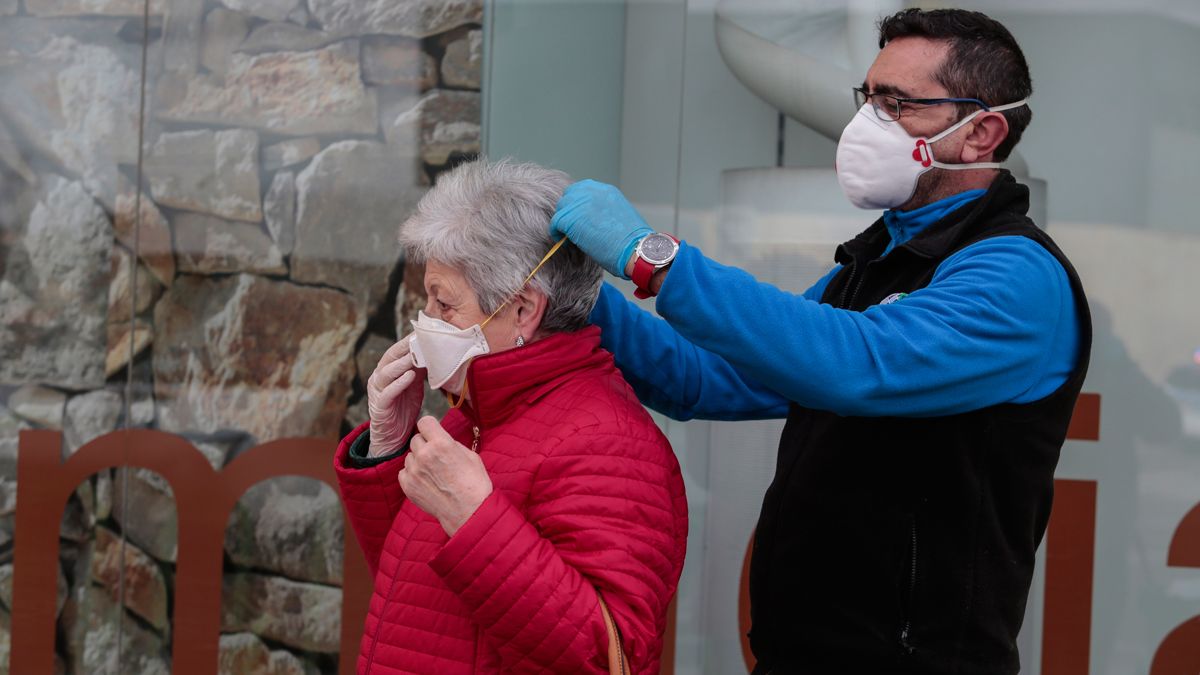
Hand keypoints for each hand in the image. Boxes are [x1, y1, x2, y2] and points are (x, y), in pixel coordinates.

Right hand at [367, 336, 424, 456]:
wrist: (393, 436)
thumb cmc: (403, 408)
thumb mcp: (413, 386)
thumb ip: (418, 370)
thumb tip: (431, 353)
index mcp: (386, 371)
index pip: (396, 351)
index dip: (407, 341)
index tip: (421, 331)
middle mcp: (379, 378)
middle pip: (390, 358)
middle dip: (404, 347)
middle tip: (418, 337)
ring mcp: (377, 391)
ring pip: (387, 372)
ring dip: (401, 363)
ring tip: (414, 355)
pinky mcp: (380, 406)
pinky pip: (388, 392)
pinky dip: (399, 383)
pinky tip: (410, 376)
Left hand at [399, 416, 493, 535]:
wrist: (469, 512)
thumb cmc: (474, 484)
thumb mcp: (470, 455)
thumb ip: (451, 443)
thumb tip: (440, 440)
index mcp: (441, 443)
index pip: (425, 422)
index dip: (430, 427)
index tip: (433, 432)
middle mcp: (424, 454)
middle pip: (416, 439)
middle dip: (425, 444)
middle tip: (436, 456)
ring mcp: (414, 471)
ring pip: (410, 456)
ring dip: (418, 460)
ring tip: (433, 472)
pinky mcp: (408, 485)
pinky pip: (404, 471)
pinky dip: (413, 474)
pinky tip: (426, 481)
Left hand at [549, 180, 652, 277]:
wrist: (635, 249)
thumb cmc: (632, 241)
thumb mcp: (620, 216)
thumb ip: (604, 211)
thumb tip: (591, 220)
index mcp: (606, 191)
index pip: (583, 190)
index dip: (578, 205)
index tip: (578, 217)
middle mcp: (592, 192)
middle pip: (569, 195)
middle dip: (569, 211)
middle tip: (571, 227)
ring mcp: (580, 203)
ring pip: (561, 208)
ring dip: (563, 221)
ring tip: (567, 234)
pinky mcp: (570, 218)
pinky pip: (556, 222)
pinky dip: (556, 232)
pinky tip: (562, 240)